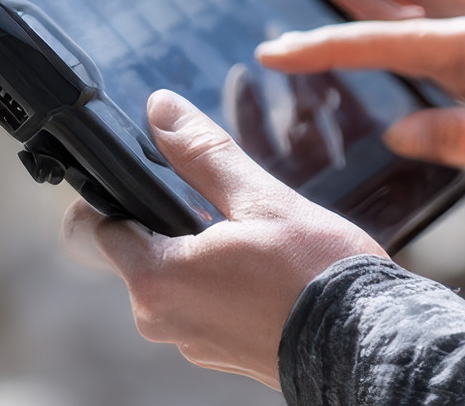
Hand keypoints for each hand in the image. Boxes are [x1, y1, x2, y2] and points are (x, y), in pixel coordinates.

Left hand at [64, 90, 383, 388]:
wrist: (370, 342)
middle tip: (221, 207)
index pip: (95, 228)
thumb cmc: (319, 277)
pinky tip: (263, 270)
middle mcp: (162, 320)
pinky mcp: (218, 354)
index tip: (149, 178)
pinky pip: (201, 304)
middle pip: (135, 252)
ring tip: (253, 240)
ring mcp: (191, 342)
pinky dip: (219, 282)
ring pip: (172, 279)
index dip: (115, 195)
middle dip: (167, 224)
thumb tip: (161, 109)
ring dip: (197, 252)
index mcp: (158, 280)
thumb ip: (202, 153)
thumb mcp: (260, 198)